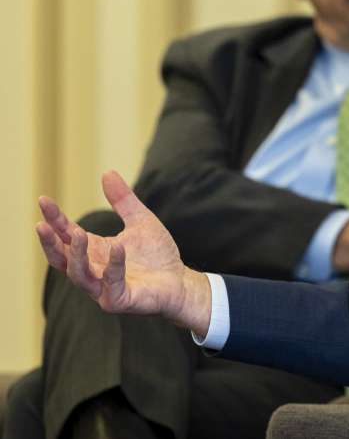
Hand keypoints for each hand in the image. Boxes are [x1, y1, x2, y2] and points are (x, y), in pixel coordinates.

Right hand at [35, 170, 212, 335]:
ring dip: (76, 255)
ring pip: (79, 274)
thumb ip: (123, 200)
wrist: (180, 281)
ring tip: (78, 234)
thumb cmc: (157, 254)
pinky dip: (114, 266)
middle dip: (51, 243)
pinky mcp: (120, 300)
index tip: (43, 200)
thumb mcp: (140, 220)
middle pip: (61, 259)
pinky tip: (117, 248)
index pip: (66, 235)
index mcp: (94, 251)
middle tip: (43, 224)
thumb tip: (107, 172)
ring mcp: (103, 288)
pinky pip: (111, 284)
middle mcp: (93, 270)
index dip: (54, 219)